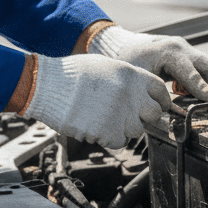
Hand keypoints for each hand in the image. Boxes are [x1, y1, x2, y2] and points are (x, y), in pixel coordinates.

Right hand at [23, 53, 170, 148]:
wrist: (47, 85)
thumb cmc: (71, 74)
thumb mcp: (105, 66)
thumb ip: (127, 79)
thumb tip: (141, 93)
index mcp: (131, 74)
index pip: (160, 90)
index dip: (160, 100)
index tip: (157, 106)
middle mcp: (130, 94)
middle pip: (154, 114)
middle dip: (144, 117)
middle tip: (128, 115)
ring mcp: (121, 113)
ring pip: (137, 130)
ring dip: (124, 128)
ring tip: (103, 117)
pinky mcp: (108, 131)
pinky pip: (119, 141)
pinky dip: (109, 138)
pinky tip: (95, 125)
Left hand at [88, 25, 207, 101]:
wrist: (120, 45)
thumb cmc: (126, 61)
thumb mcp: (138, 78)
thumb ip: (155, 94)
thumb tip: (171, 115)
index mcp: (169, 52)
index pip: (194, 75)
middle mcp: (181, 47)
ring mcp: (185, 48)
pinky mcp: (185, 53)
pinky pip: (203, 66)